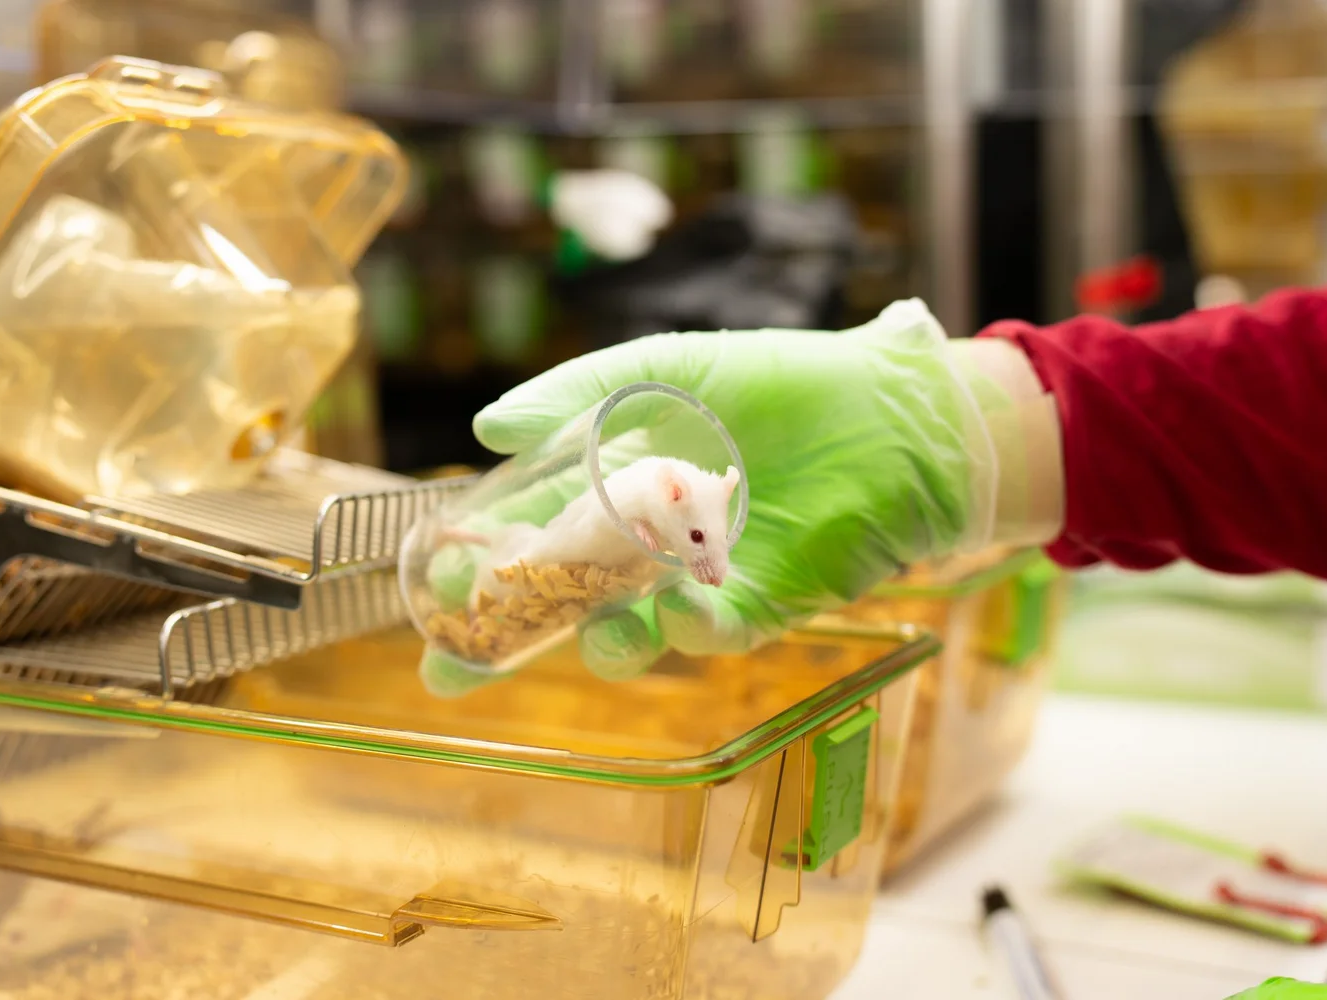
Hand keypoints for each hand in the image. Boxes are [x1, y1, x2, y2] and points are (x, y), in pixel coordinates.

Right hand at [419, 299, 1057, 694]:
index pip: (536, 532)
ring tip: (593, 639)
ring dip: (601, 644)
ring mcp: (702, 579)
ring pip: (630, 632)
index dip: (484, 563)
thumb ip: (581, 392)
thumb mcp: (668, 368)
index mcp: (622, 485)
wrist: (893, 411)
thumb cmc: (783, 379)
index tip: (433, 587)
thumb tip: (485, 428)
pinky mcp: (762, 605)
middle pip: (564, 600)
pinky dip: (692, 630)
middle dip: (507, 640)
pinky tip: (685, 612)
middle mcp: (652, 542)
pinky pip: (713, 634)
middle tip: (452, 667)